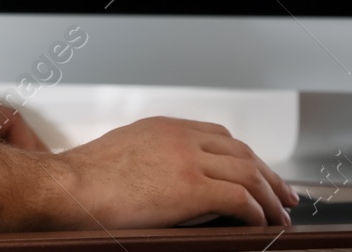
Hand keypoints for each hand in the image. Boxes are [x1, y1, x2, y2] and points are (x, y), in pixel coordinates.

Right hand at [55, 116, 296, 227]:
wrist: (66, 188)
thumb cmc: (82, 181)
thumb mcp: (122, 155)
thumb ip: (152, 161)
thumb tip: (168, 184)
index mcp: (164, 128)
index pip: (220, 136)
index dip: (246, 157)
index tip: (259, 174)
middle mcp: (180, 137)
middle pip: (242, 151)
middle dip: (269, 175)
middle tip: (285, 196)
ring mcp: (187, 159)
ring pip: (248, 172)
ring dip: (270, 196)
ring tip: (280, 216)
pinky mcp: (190, 187)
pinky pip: (239, 197)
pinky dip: (256, 211)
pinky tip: (260, 224)